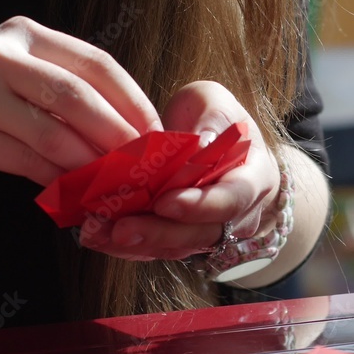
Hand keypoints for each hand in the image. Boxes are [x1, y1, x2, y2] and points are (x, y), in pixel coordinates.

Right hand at [0, 16, 161, 190]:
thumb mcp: (18, 82)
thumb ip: (67, 96)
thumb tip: (135, 133)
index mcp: (25, 35)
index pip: (96, 63)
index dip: (134, 101)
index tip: (158, 134)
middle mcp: (0, 54)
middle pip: (78, 97)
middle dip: (119, 136)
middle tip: (144, 166)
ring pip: (53, 133)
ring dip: (91, 165)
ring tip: (115, 186)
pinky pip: (26, 161)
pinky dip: (58, 181)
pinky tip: (76, 195)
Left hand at [78, 81, 280, 260]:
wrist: (219, 148)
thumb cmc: (216, 121)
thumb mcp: (216, 103)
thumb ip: (212, 117)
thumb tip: (200, 144)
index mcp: (254, 178)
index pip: (233, 199)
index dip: (201, 205)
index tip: (165, 201)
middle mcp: (239, 214)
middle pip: (203, 233)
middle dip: (161, 232)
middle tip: (122, 228)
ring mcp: (211, 231)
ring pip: (178, 247)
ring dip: (138, 243)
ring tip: (101, 232)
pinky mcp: (182, 240)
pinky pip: (158, 250)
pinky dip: (127, 247)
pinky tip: (98, 236)